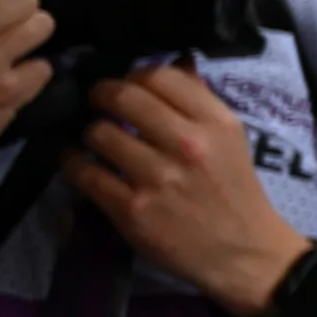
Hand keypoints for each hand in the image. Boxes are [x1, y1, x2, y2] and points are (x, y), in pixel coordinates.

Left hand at [67, 64, 310, 315]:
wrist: (241, 251)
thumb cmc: (234, 190)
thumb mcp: (230, 138)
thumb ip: (200, 101)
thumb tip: (171, 65)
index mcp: (215, 123)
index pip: (161, 75)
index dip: (134, 75)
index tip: (127, 86)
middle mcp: (187, 145)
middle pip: (124, 97)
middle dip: (102, 94)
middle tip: (97, 102)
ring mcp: (158, 179)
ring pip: (99, 133)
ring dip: (90, 131)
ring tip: (94, 137)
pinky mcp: (133, 210)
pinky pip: (86, 174)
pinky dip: (74, 162)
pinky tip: (78, 161)